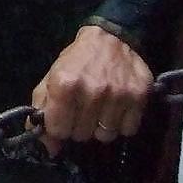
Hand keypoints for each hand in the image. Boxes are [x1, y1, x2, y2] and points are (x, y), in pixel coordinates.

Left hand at [31, 25, 152, 156]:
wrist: (110, 38)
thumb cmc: (77, 60)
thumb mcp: (51, 77)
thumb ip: (42, 108)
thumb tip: (45, 144)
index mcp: (64, 83)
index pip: (58, 129)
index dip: (58, 126)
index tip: (62, 118)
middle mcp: (92, 90)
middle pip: (80, 134)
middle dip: (77, 125)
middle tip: (81, 109)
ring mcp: (117, 95)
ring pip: (104, 136)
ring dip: (100, 126)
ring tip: (99, 107)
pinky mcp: (139, 97)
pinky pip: (127, 130)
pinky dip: (121, 123)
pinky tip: (116, 107)